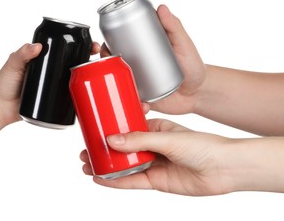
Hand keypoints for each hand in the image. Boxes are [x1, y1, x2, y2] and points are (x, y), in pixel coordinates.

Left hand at [0, 42, 100, 124]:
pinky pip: (69, 95)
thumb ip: (22, 54)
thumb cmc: (3, 83)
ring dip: (86, 75)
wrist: (0, 107)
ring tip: (95, 72)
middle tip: (95, 56)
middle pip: (73, 61)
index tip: (89, 43)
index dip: (79, 43)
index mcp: (43, 58)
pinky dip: (79, 93)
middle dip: (87, 57)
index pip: (64, 46)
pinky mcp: (53, 99)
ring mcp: (53, 84)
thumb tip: (37, 46)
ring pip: (74, 77)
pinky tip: (88, 91)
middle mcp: (50, 70)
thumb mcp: (13, 64)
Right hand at [80, 118, 234, 195]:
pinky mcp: (156, 181)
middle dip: (103, 150)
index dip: (110, 130)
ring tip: (88, 165)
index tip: (94, 130)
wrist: (224, 168)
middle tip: (86, 151)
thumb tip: (113, 140)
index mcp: (155, 129)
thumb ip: (139, 140)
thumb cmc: (203, 145)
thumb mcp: (167, 138)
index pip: (126, 128)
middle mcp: (152, 146)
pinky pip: (132, 181)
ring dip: (106, 166)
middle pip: (122, 148)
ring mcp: (153, 164)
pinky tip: (102, 178)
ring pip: (124, 165)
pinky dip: (116, 181)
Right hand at [100, 5, 205, 114]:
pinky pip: (128, 101)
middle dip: (99, 66)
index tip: (100, 45)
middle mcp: (135, 66)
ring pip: (116, 84)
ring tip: (123, 88)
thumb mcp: (183, 44)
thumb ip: (174, 26)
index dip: (104, 44)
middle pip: (110, 64)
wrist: (199, 93)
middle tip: (105, 66)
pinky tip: (141, 104)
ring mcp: (137, 83)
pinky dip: (129, 103)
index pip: (116, 44)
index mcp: (140, 50)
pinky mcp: (141, 99)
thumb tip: (161, 7)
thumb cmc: (192, 66)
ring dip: (111, 87)